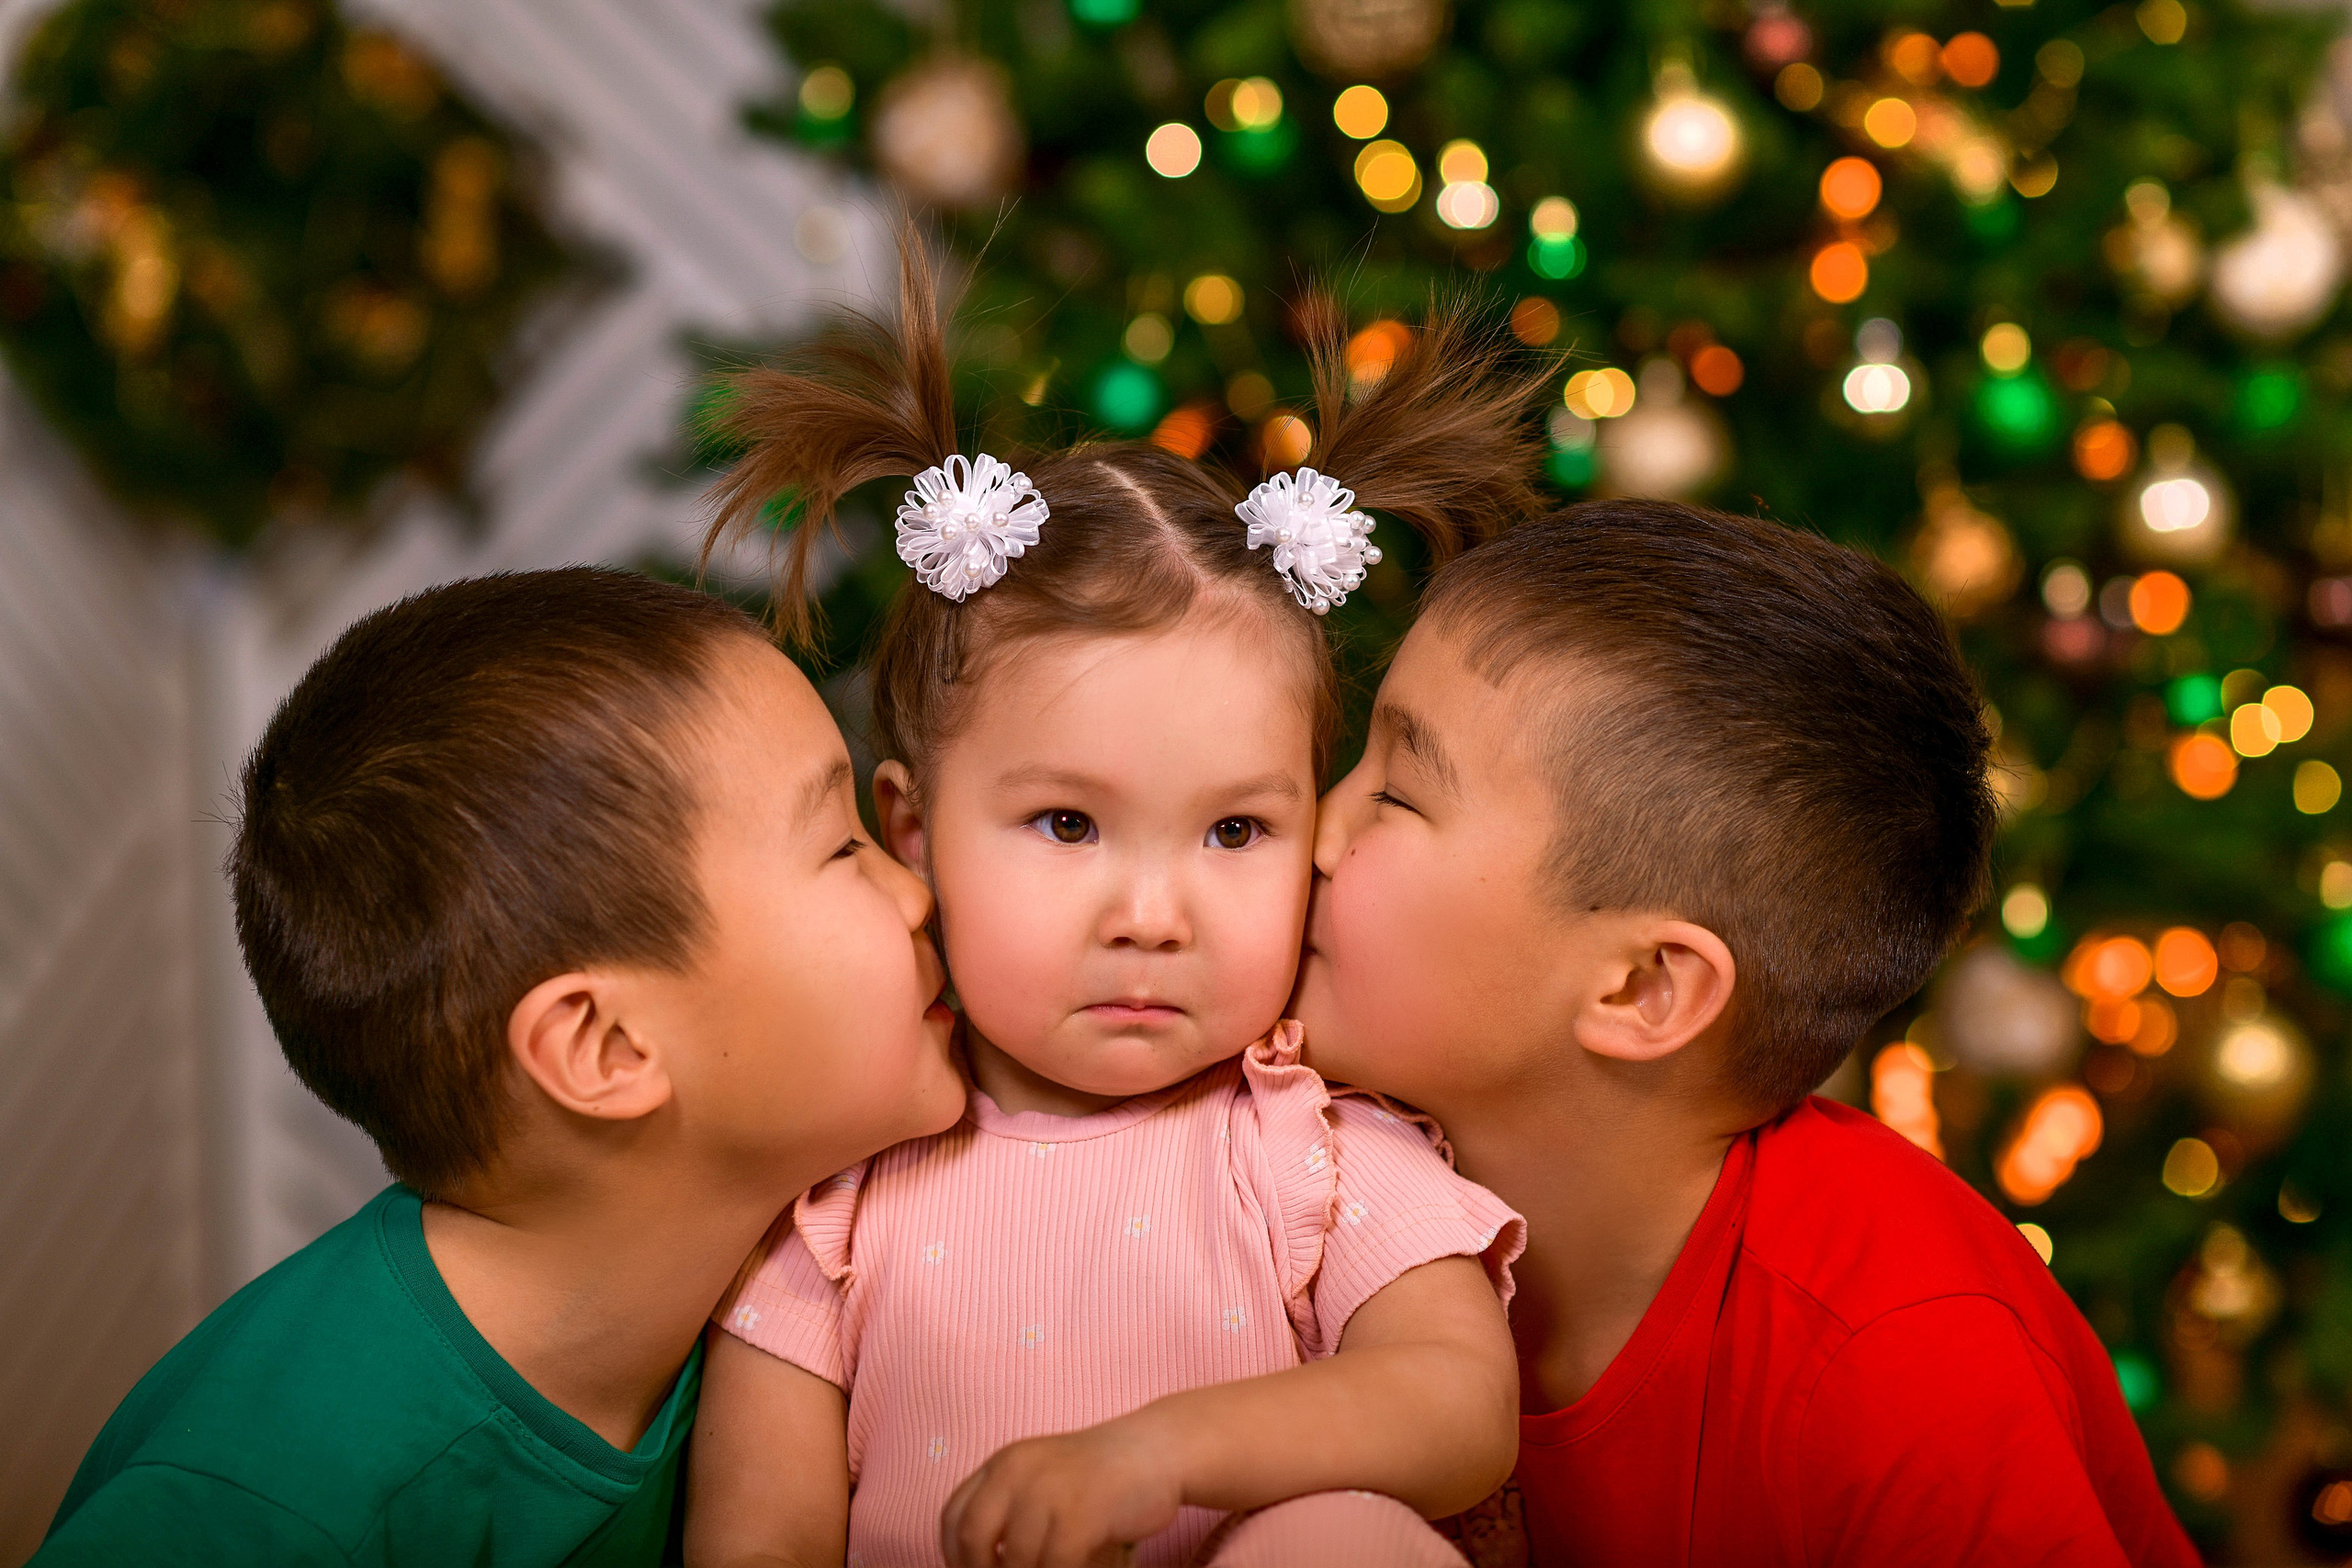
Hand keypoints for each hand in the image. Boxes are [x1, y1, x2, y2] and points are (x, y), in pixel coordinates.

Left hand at [939, 1418, 1182, 1567]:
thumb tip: (984, 1563)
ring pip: (1017, 1560)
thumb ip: (1013, 1513)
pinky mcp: (1082, 1512)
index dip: (954, 1555)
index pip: (953, 1515)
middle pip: (973, 1537)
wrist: (1157, 1451)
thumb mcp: (1044, 1482)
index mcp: (1003, 1463)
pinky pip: (1056, 1566)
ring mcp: (1050, 1489)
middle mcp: (1018, 1470)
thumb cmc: (1101, 1478)